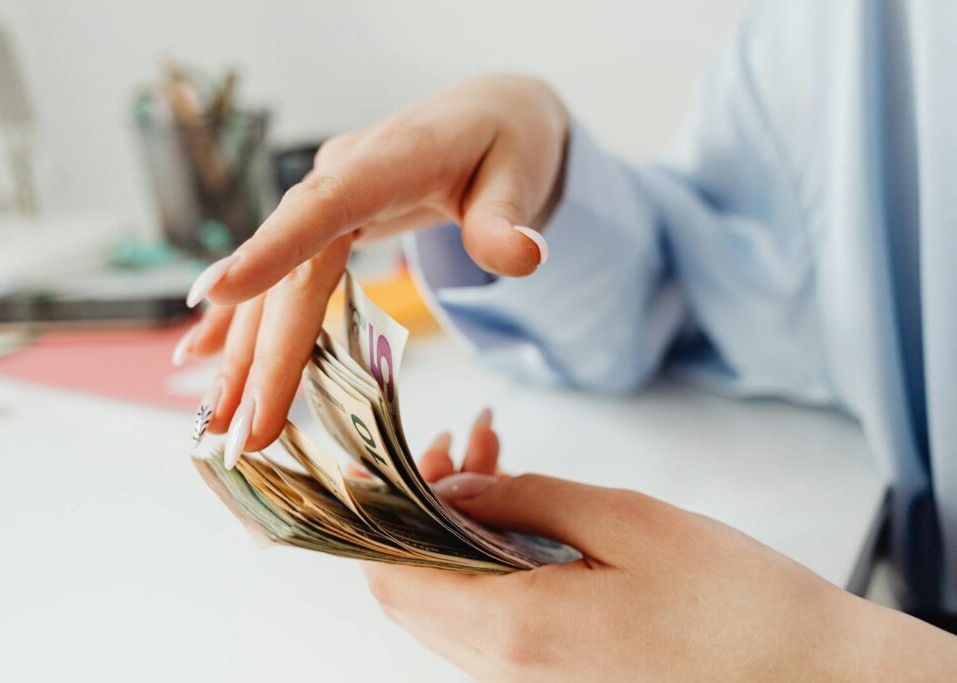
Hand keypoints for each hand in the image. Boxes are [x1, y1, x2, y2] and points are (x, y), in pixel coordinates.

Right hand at [173, 75, 568, 465]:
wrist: (488, 113)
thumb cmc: (507, 141)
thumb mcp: (522, 174)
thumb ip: (508, 218)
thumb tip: (524, 257)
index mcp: (385, 162)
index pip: (321, 209)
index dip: (269, 252)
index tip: (216, 296)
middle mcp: (341, 178)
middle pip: (292, 273)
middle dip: (264, 355)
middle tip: (241, 431)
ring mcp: (327, 200)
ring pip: (276, 284)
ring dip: (245, 352)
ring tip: (218, 418)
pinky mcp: (326, 220)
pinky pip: (279, 275)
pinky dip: (243, 318)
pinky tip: (202, 354)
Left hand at [366, 421, 956, 680]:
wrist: (812, 680)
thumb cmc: (735, 602)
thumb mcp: (624, 522)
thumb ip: (523, 498)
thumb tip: (450, 483)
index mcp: (514, 628)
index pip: (391, 575)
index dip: (378, 509)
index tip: (394, 450)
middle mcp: (504, 666)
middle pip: (412, 586)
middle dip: (420, 502)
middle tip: (463, 439)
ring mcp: (527, 677)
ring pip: (450, 596)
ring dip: (456, 523)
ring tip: (496, 455)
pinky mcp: (554, 672)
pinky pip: (489, 613)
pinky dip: (486, 554)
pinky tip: (521, 506)